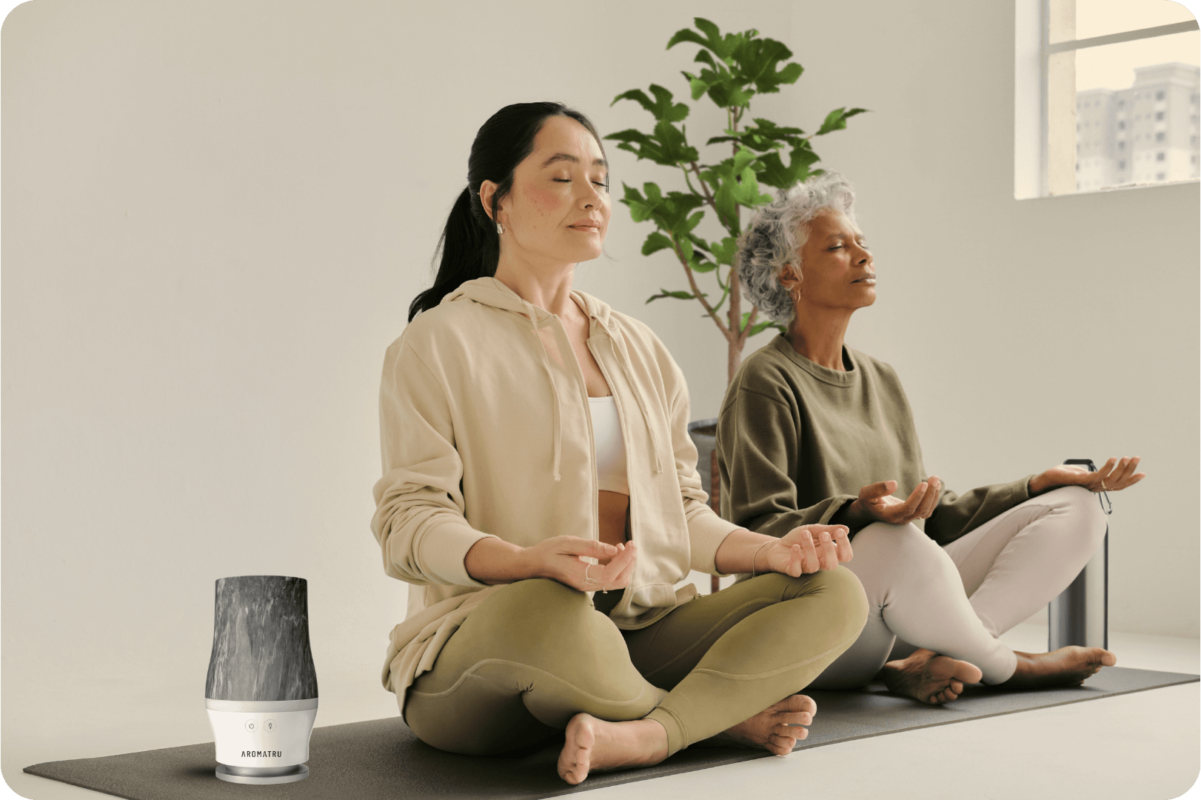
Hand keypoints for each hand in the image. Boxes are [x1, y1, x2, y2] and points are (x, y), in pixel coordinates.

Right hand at [525, 536, 637, 592]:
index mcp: (579, 575)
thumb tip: (614, 550)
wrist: (533, 565)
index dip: (625, 560)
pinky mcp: (589, 584)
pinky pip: (610, 580)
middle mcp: (585, 585)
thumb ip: (591, 547)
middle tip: (631, 544)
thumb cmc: (547, 551)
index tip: (632, 544)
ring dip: (625, 565)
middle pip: (618, 581)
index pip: (610, 573)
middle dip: (629, 563)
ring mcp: (587, 587)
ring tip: (623, 547)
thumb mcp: (567, 543)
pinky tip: (614, 553)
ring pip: (616, 582)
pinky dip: (618, 567)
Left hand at [759, 525, 852, 576]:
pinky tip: (795, 547)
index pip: (845, 556)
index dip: (845, 546)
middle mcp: (820, 563)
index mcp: (829, 553)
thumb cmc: (798, 538)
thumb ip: (828, 529)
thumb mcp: (813, 530)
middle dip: (829, 550)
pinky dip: (796, 557)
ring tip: (805, 533)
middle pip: (832, 565)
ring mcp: (807, 568)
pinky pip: (797, 570)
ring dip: (810, 548)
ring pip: (814, 566)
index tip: (840, 532)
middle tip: (824, 534)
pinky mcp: (793, 571)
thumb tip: (846, 529)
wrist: (776, 546)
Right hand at [846, 477, 941, 525]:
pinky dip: (933, 499)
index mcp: (891, 515)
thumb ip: (877, 489)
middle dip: (930, 494)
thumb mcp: (866, 493)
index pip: (908, 508)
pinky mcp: (912, 514)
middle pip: (921, 510)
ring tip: (936, 479)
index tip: (923, 483)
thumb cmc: (867, 501)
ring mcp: (908, 518)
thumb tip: (894, 483)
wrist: (869, 511)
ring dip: (933, 496)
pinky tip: (934, 486)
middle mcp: (902, 519)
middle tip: (934, 478)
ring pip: (926, 511)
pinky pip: (927, 510)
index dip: (917, 497)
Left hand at [1029, 457, 1144, 495]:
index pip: (1118, 485)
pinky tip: (1113, 458)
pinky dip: (1107, 467)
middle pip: (1118, 482)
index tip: (1143, 473)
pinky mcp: (1082, 480)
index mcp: (1097, 486)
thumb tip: (1099, 470)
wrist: (1046, 480)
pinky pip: (1099, 475)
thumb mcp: (1081, 473)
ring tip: (1128, 457)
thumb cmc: (1062, 476)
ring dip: (1121, 468)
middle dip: (1130, 470)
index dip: (1131, 480)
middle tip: (1137, 458)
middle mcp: (1095, 487)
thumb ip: (1091, 473)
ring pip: (1111, 479)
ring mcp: (1089, 485)